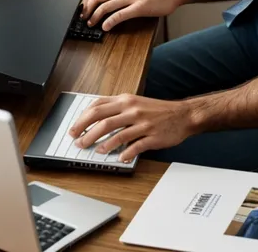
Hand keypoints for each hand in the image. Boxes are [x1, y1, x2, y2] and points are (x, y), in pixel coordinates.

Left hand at [68, 94, 193, 161]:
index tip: (74, 128)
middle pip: (103, 120)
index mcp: (126, 100)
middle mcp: (132, 109)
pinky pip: (135, 146)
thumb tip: (96, 119)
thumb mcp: (135, 102)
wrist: (182, 115)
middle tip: (79, 143)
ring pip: (116, 134)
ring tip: (96, 151)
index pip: (98, 106)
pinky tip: (119, 158)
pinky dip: (125, 153)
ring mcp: (142, 123)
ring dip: (103, 144)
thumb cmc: (157, 110)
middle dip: (86, 133)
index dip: (82, 118)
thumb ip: (117, 108)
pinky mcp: (152, 136)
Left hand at [82, 0, 183, 29]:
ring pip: (104, 6)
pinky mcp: (139, 7)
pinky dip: (109, 22)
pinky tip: (106, 27)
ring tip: (92, 24)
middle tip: (85, 19)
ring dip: (95, 17)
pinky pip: (119, 15)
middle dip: (87, 10)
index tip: (83, 10)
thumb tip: (104, 1)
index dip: (85, 1)